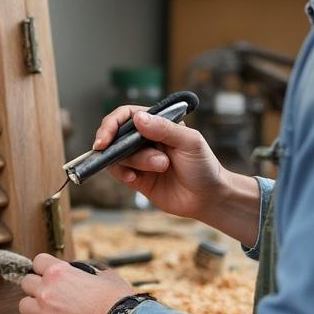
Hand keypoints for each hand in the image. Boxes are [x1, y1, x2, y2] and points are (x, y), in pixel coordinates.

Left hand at [18, 253, 133, 313]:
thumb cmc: (118, 301)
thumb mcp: (105, 275)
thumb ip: (88, 271)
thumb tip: (85, 272)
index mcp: (59, 272)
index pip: (38, 261)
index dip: (44, 267)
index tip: (50, 273)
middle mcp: (48, 291)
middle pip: (26, 283)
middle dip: (36, 286)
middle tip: (49, 292)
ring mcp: (46, 313)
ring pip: (23, 306)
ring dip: (34, 307)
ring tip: (46, 310)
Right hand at [92, 105, 227, 222]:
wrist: (209, 198)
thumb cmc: (204, 166)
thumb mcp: (189, 143)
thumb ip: (164, 129)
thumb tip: (137, 118)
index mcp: (158, 124)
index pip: (126, 115)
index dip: (111, 124)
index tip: (104, 139)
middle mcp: (145, 140)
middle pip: (116, 136)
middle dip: (124, 147)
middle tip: (138, 157)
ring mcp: (140, 159)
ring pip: (117, 155)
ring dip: (136, 162)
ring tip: (161, 167)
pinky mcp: (137, 178)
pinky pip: (119, 172)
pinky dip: (123, 175)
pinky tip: (136, 179)